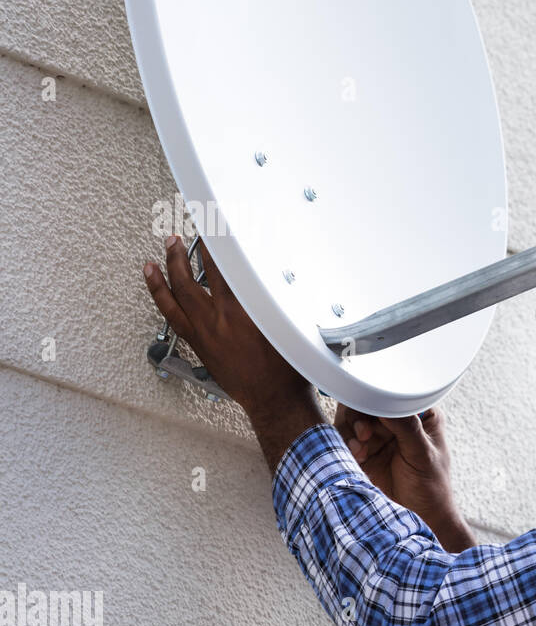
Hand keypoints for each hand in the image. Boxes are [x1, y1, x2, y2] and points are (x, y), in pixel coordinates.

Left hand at [143, 233, 325, 467]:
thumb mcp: (290, 324)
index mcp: (242, 311)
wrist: (276, 401)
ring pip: (173, 299)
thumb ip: (275, 298)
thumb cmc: (289, 369)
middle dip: (181, 254)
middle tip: (177, 239)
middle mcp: (217, 320)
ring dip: (163, 276)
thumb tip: (272, 276)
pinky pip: (173, 318)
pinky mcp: (200, 347)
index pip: (223, 265)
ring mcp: (204, 334)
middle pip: (189, 278)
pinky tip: (160, 293)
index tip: (212, 224)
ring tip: (155, 259)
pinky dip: (163, 301)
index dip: (216, 242)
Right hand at [335, 404, 475, 550]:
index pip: (396, 392)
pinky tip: (357, 454)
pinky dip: (348, 444)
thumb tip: (389, 402)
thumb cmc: (432, 486)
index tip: (371, 405)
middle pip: (369, 401)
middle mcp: (398, 421)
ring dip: (353, 429)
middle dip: (362, 414)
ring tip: (360, 448)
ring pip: (354, 419)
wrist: (420, 517)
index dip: (380, 395)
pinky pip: (347, 439)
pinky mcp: (365, 452)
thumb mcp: (423, 454)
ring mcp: (380, 436)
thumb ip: (407, 427)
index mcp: (420, 414)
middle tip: (365, 433)